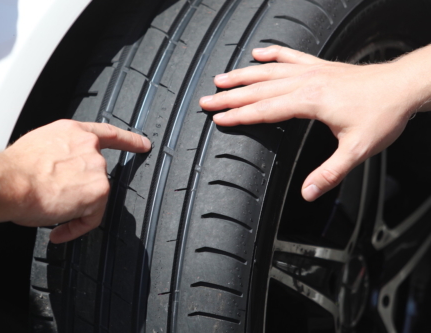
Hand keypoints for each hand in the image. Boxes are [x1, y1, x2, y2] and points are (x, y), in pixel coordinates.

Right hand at [3, 120, 150, 242]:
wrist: (9, 181)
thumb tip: (56, 173)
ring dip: (74, 209)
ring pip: (93, 197)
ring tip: (48, 211)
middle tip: (54, 199)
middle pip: (95, 175)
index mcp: (73, 133)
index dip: (128, 140)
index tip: (143, 144)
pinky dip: (76, 228)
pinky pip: (91, 218)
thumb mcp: (38, 148)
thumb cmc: (13, 169)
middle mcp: (89, 146)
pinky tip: (59, 230)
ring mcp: (97, 168)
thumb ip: (58, 155)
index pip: (108, 133)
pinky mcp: (99, 190)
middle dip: (78, 190)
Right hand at [200, 45, 430, 200]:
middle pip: (258, 89)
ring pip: (268, 71)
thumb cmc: (382, 114)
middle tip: (206, 101)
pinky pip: (289, 56)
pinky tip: (258, 53)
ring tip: (220, 79)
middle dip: (230, 96)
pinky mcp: (320, 66)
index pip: (264, 109)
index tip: (218, 119)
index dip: (239, 116)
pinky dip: (272, 54)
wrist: (403, 86)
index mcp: (309, 101)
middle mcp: (306, 82)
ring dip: (242, 75)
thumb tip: (307, 193)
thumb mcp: (357, 150)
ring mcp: (312, 71)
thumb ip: (330, 173)